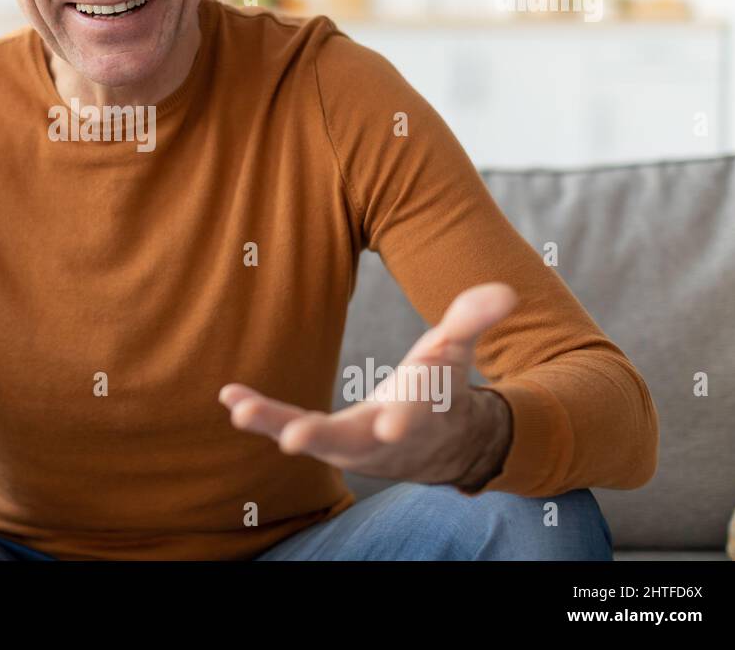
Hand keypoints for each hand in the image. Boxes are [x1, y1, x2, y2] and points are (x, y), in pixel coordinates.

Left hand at [219, 282, 516, 485]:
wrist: (441, 444)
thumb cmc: (443, 387)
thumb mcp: (458, 351)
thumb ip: (474, 320)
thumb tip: (505, 289)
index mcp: (421, 414)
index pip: (416, 416)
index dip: (405, 419)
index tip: (391, 425)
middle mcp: (383, 439)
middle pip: (351, 440)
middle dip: (325, 438)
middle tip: (294, 438)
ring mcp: (350, 446)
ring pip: (312, 439)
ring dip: (275, 425)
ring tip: (240, 410)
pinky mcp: (324, 441)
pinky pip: (287, 428)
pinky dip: (260, 416)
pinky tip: (229, 399)